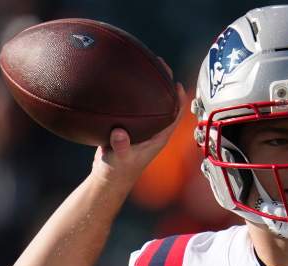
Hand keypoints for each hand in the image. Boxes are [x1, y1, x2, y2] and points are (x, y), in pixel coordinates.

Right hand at [91, 58, 187, 187]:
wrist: (107, 178)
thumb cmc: (117, 171)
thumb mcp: (119, 159)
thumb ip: (120, 147)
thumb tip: (120, 133)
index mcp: (159, 137)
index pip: (176, 115)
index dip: (180, 99)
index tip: (177, 83)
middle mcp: (154, 130)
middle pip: (166, 103)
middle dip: (165, 84)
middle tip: (160, 64)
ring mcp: (143, 128)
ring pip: (151, 102)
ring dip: (151, 85)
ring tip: (145, 64)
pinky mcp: (130, 126)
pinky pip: (136, 106)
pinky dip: (133, 94)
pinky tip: (123, 79)